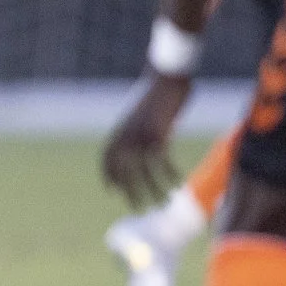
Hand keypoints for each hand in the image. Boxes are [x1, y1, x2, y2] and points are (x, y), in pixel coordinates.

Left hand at [102, 71, 193, 206]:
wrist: (166, 76)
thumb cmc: (157, 95)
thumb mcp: (141, 116)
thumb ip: (138, 131)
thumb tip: (147, 148)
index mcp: (119, 130)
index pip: (107, 159)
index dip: (109, 176)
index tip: (112, 191)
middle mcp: (126, 136)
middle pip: (124, 173)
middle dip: (132, 193)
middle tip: (139, 209)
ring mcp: (141, 136)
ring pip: (145, 172)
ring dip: (154, 190)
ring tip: (163, 203)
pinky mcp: (158, 135)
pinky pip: (163, 162)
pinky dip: (170, 175)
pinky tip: (178, 184)